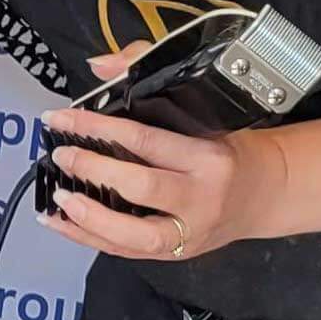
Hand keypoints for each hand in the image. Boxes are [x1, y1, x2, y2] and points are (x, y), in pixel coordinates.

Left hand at [36, 97, 284, 261]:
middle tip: (60, 154)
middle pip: (142, 187)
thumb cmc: (228, 147)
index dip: (99, 128)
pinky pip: (128, 253)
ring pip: (135, 236)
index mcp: (208, 157)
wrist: (263, 194)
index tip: (62, 118)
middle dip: (93, 170)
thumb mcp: (201, 108)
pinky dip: (89, 239)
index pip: (146, 140)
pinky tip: (61, 223)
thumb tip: (100, 65)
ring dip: (90, 217)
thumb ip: (146, 75)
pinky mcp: (177, 254)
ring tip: (57, 198)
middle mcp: (200, 198)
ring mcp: (189, 232)